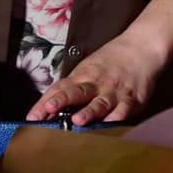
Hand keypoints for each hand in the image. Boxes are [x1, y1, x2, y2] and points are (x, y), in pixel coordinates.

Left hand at [26, 36, 166, 125]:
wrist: (141, 47)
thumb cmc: (111, 61)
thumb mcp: (88, 69)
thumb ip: (71, 89)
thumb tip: (47, 109)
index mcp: (83, 76)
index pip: (60, 88)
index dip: (44, 102)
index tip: (32, 116)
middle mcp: (97, 84)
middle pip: (77, 93)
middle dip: (62, 101)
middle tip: (49, 109)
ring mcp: (115, 91)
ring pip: (100, 103)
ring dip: (89, 112)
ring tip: (78, 120)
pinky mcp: (133, 98)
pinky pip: (125, 108)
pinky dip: (118, 117)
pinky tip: (111, 124)